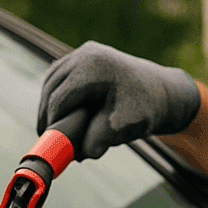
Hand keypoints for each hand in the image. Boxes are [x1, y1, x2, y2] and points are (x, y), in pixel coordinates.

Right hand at [37, 41, 199, 158]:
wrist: (161, 92)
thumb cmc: (145, 108)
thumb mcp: (124, 126)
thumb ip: (100, 140)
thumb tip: (79, 154)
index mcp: (95, 67)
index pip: (60, 97)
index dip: (52, 121)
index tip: (49, 142)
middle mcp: (86, 54)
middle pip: (52, 86)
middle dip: (47, 113)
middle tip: (45, 138)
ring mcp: (84, 53)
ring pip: (53, 80)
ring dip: (49, 103)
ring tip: (51, 128)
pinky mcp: (84, 58)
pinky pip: (60, 76)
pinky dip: (56, 94)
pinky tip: (59, 114)